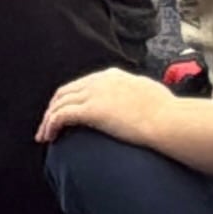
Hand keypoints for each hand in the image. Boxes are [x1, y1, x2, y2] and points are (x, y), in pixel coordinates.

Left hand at [38, 65, 172, 143]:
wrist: (169, 120)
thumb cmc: (168, 114)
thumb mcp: (150, 95)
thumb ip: (138, 95)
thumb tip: (141, 102)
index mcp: (113, 76)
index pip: (82, 84)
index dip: (71, 99)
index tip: (66, 112)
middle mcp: (100, 81)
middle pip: (65, 92)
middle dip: (53, 108)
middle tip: (47, 125)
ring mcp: (94, 94)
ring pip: (59, 104)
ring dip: (48, 119)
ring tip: (44, 135)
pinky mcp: (91, 110)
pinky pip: (61, 116)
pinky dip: (50, 125)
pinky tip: (49, 137)